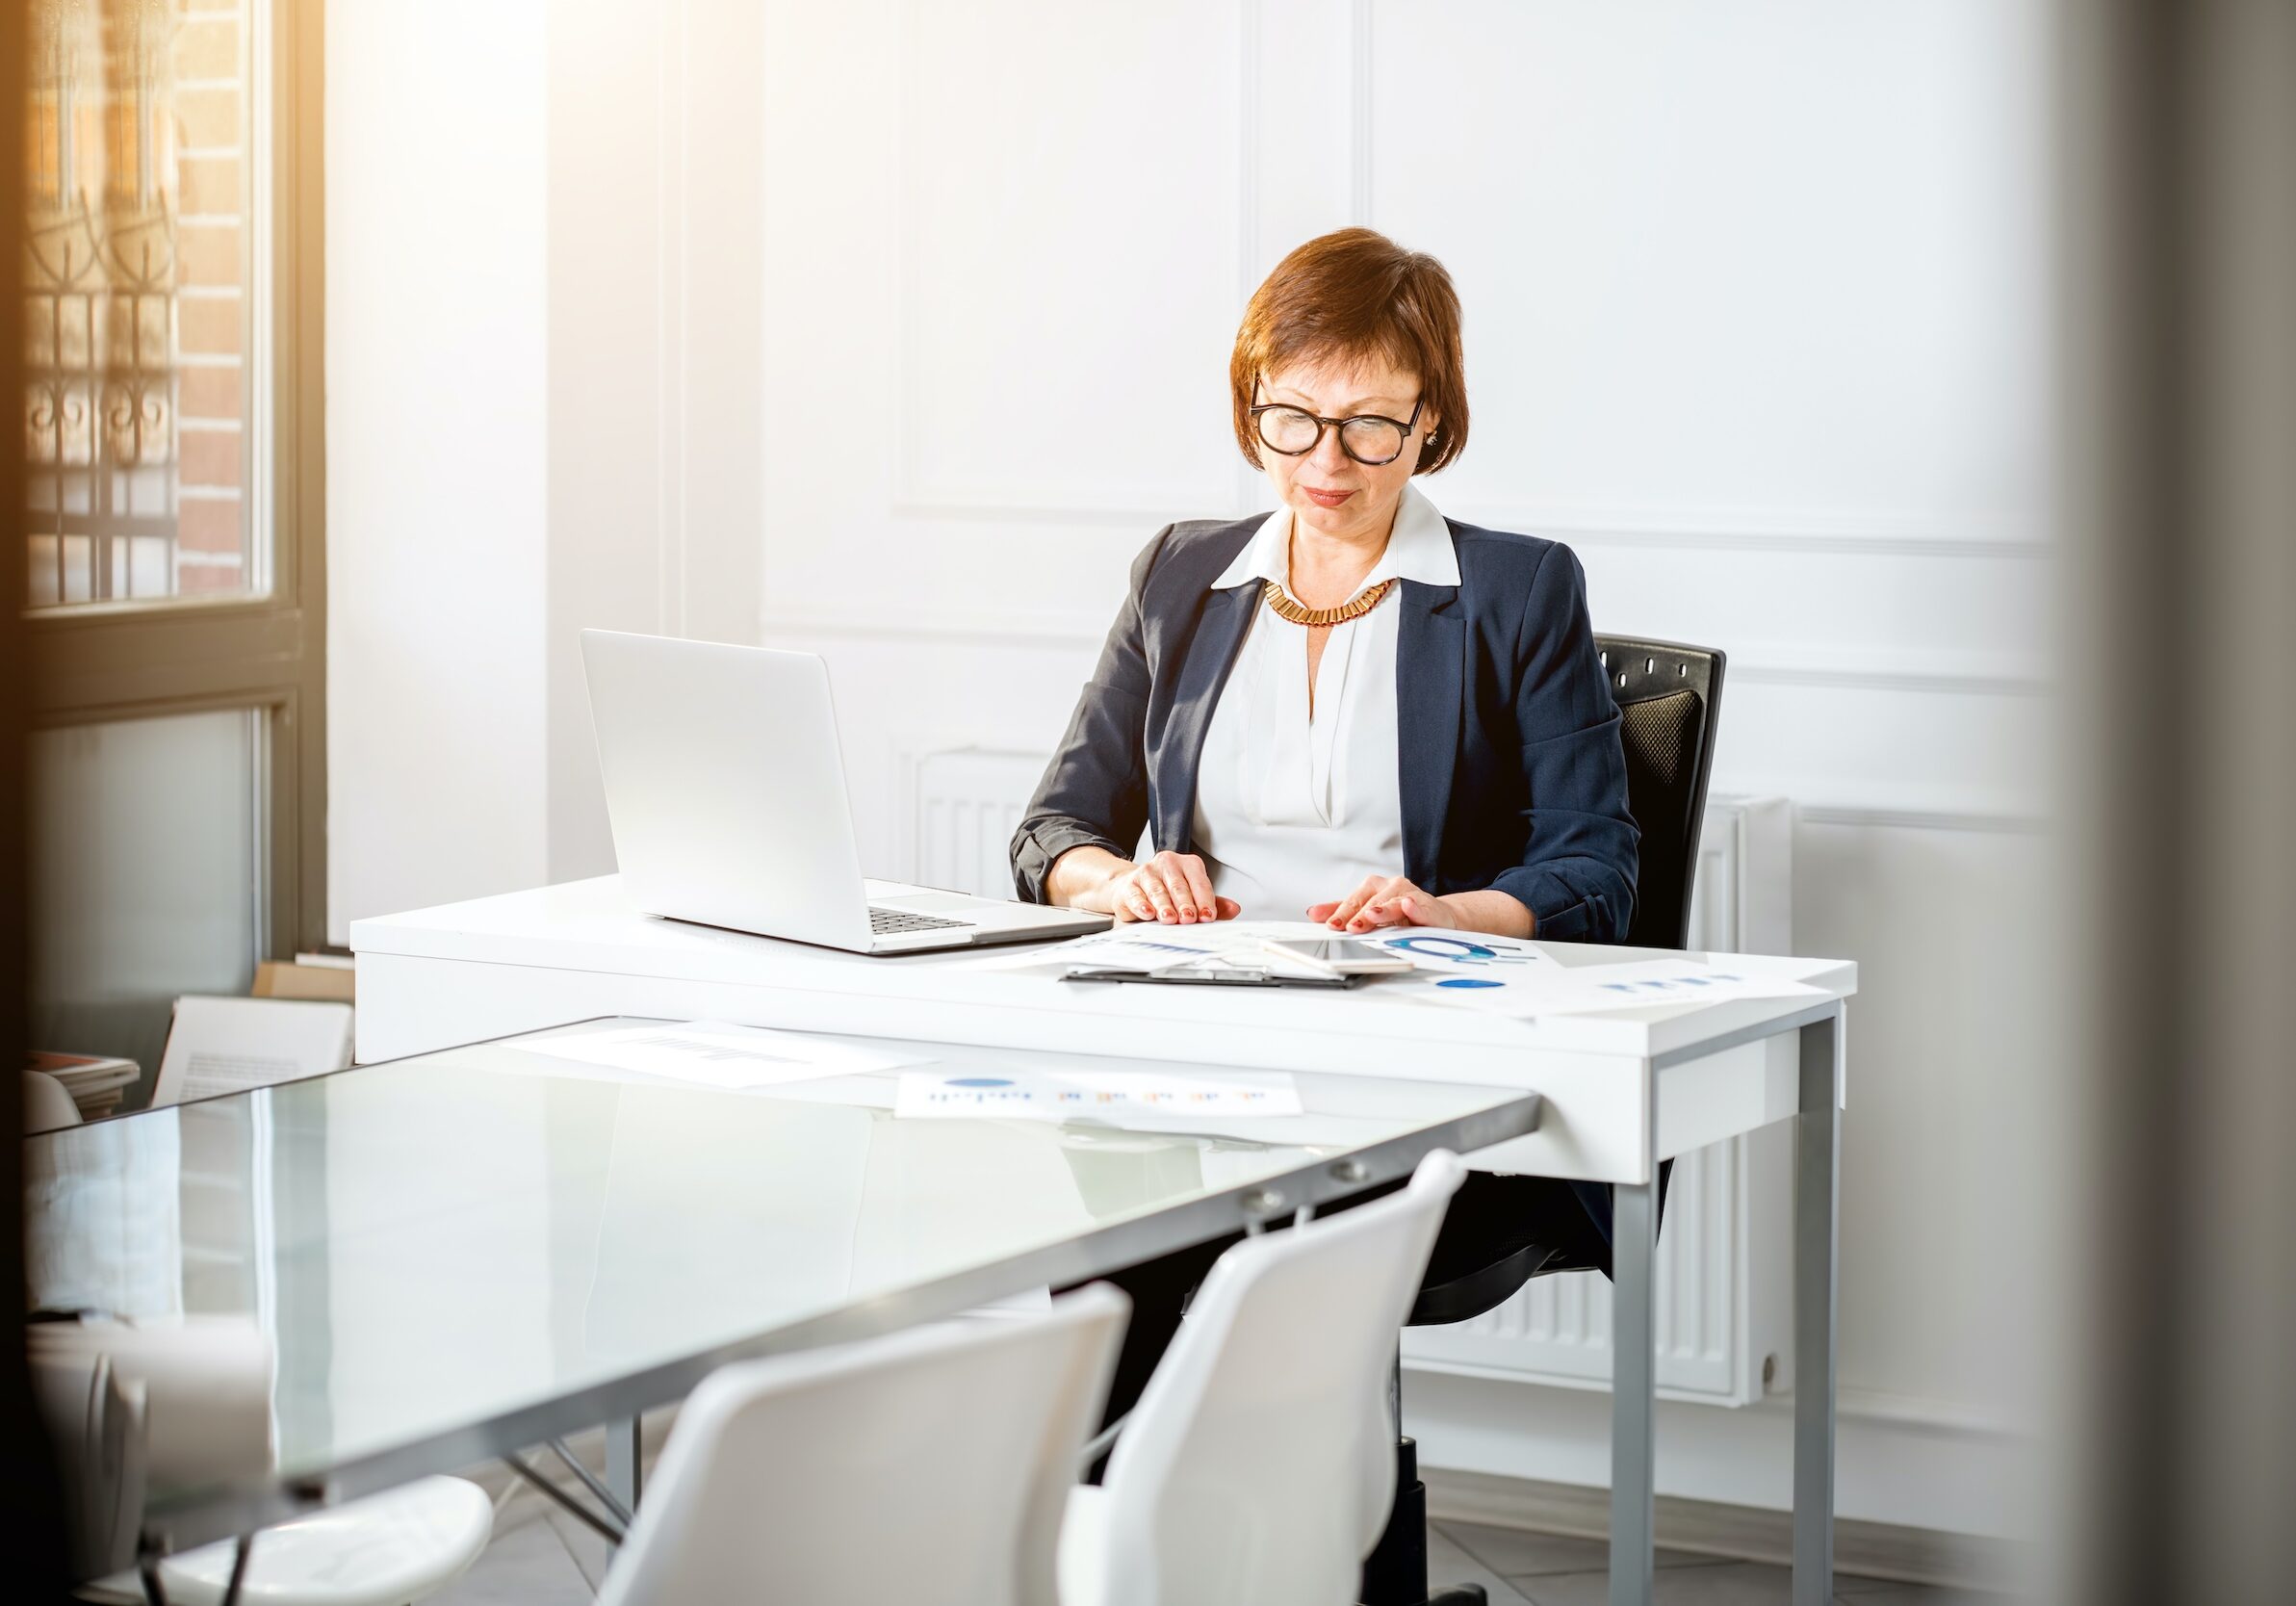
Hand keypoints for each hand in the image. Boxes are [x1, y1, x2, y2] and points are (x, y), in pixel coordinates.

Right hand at [1102, 850, 1240, 925]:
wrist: (1133, 889)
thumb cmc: (1167, 893)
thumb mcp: (1192, 897)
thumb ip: (1212, 904)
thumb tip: (1233, 909)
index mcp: (1188, 864)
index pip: (1199, 882)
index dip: (1204, 900)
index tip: (1208, 916)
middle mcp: (1167, 863)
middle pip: (1178, 886)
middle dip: (1185, 903)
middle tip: (1190, 918)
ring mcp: (1147, 872)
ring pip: (1157, 890)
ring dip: (1164, 906)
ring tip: (1170, 918)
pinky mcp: (1130, 884)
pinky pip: (1136, 895)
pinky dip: (1142, 905)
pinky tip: (1147, 913)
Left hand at [1308, 874, 1460, 932]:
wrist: (1438, 917)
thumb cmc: (1402, 915)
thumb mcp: (1370, 913)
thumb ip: (1343, 912)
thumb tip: (1313, 913)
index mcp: (1373, 888)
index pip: (1353, 901)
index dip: (1340, 913)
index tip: (1330, 925)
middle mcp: (1391, 887)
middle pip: (1370, 901)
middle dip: (1358, 914)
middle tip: (1348, 927)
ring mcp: (1410, 895)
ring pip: (1393, 902)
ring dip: (1382, 909)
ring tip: (1371, 915)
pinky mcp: (1429, 906)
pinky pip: (1421, 906)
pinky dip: (1414, 906)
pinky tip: (1408, 905)